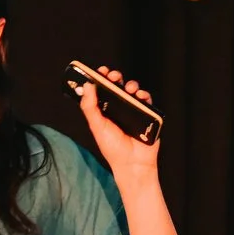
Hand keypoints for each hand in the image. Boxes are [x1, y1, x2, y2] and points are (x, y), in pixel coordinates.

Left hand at [74, 64, 160, 179]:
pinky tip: (140, 96)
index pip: (102, 90)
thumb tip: (87, 85)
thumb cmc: (113, 147)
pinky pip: (147, 100)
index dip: (101, 79)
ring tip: (128, 88)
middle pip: (118, 86)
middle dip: (116, 78)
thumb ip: (90, 107)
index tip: (100, 71)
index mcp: (105, 110)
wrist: (133, 163)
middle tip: (113, 76)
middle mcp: (119, 108)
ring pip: (133, 91)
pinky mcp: (147, 114)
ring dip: (131, 85)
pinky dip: (144, 95)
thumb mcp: (97, 126)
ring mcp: (133, 110)